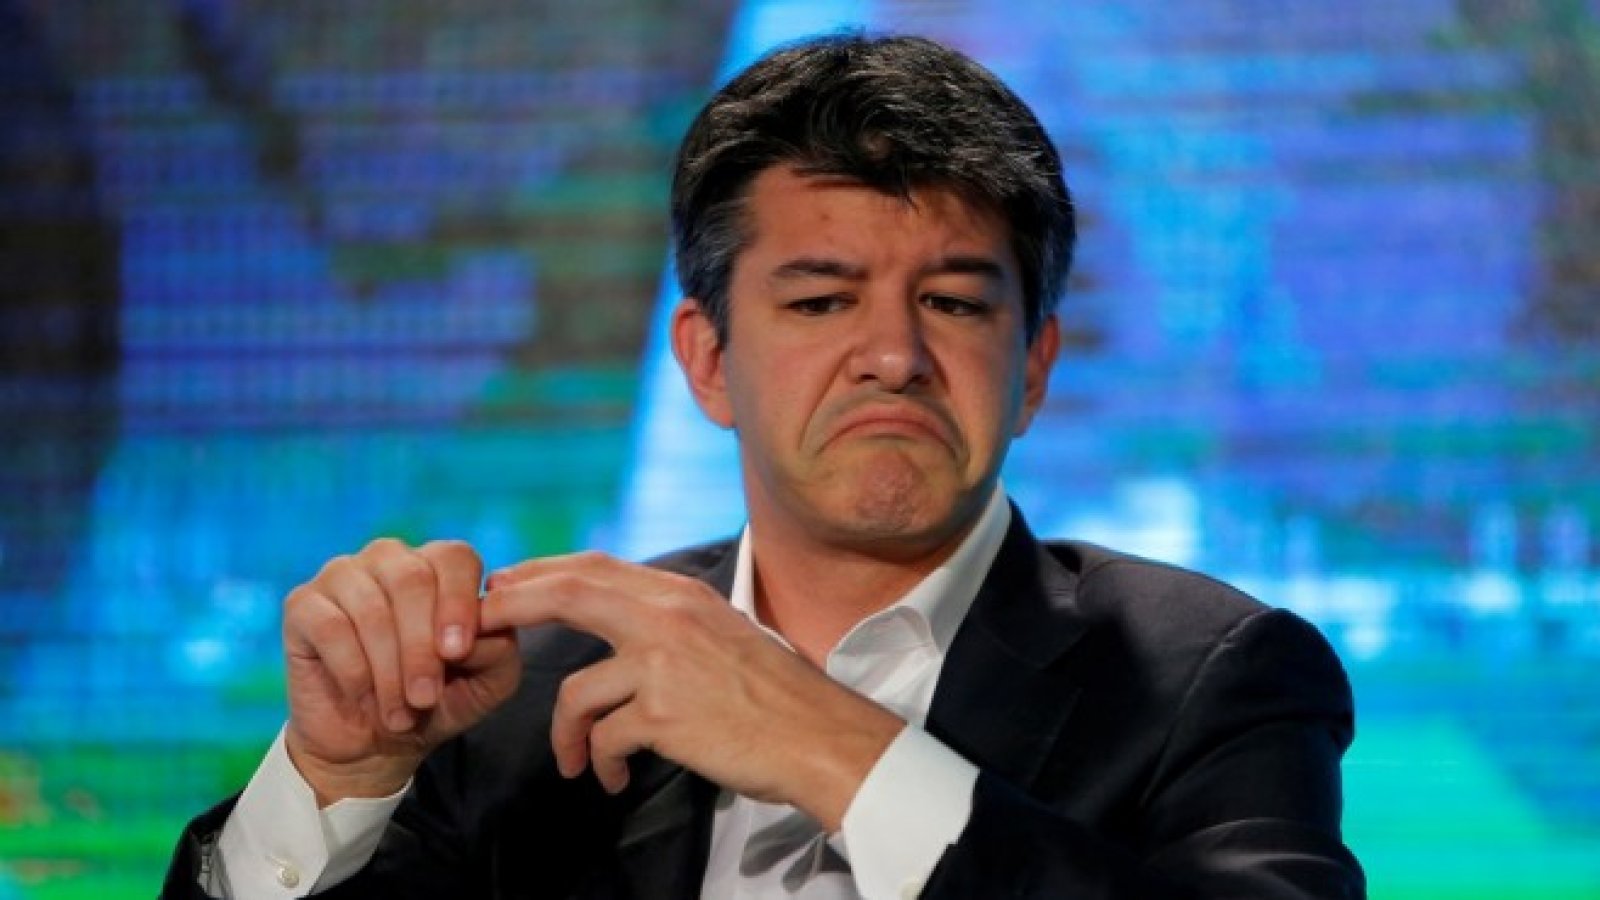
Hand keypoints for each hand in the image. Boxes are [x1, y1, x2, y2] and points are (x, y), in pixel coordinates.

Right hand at [281, 539, 520, 804]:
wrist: (372, 743)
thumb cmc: (433, 703)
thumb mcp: (484, 686)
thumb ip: (500, 651)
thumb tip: (490, 627)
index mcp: (438, 567)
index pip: (455, 558)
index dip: (458, 603)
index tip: (458, 653)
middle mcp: (391, 560)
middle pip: (412, 580)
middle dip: (421, 648)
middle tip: (424, 697)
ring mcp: (343, 576)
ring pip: (372, 608)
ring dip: (389, 670)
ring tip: (399, 713)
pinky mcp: (303, 604)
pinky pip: (331, 627)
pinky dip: (353, 670)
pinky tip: (363, 697)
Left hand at [481, 551, 904, 830]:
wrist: (817, 736)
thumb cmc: (773, 692)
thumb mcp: (723, 631)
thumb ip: (670, 619)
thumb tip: (618, 615)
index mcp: (680, 595)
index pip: (594, 567)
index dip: (540, 574)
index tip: (505, 587)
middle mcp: (668, 618)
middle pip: (568, 594)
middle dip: (512, 608)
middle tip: (475, 631)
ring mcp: (664, 665)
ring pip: (575, 690)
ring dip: (563, 733)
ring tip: (573, 759)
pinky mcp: (664, 716)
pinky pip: (603, 739)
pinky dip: (598, 764)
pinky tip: (609, 779)